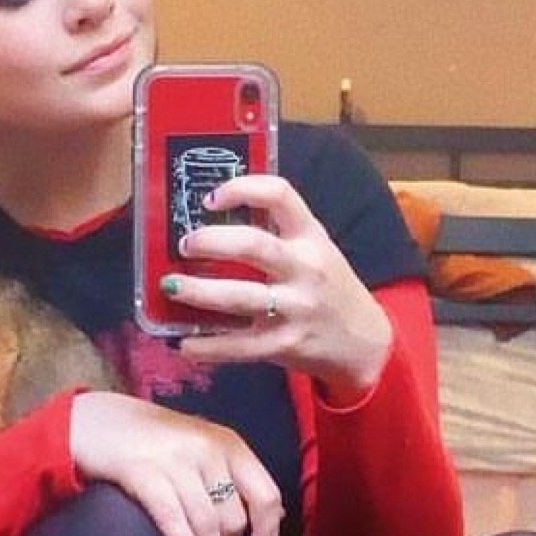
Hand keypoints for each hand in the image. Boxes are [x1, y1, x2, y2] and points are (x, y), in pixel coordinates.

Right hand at [68, 392, 282, 535]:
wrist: (96, 420)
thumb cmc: (152, 439)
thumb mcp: (200, 445)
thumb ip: (229, 475)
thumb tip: (267, 519)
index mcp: (229, 444)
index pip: (265, 496)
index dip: (268, 534)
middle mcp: (209, 450)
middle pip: (234, 517)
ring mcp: (176, 461)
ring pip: (208, 524)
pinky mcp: (143, 473)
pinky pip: (174, 521)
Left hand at [162, 176, 393, 402]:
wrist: (364, 342)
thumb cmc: (328, 289)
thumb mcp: (315, 250)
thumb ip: (276, 233)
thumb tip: (209, 221)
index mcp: (311, 236)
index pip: (279, 194)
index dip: (241, 188)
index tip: (210, 198)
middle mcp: (306, 268)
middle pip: (254, 246)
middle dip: (211, 242)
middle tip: (185, 245)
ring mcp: (297, 308)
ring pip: (240, 297)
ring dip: (199, 292)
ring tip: (171, 287)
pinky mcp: (286, 344)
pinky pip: (240, 346)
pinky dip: (208, 347)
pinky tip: (184, 345)